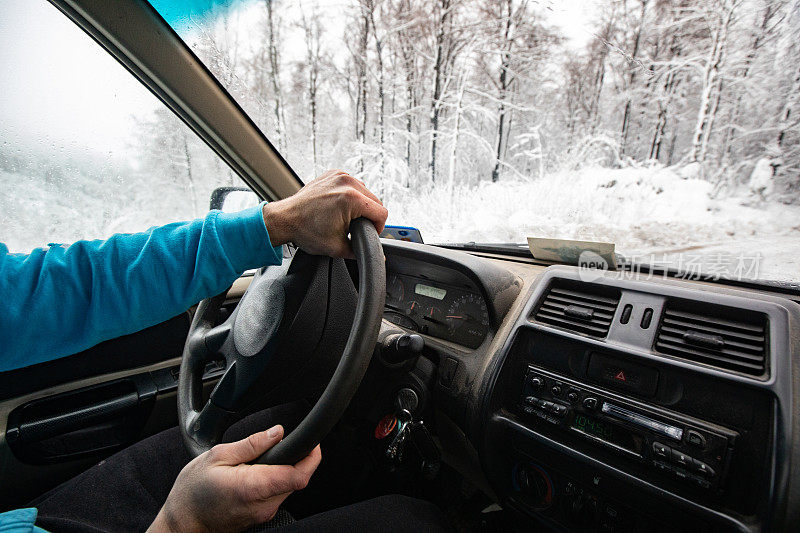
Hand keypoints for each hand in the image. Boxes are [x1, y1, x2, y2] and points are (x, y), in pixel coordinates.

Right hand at [148, 425, 320, 532]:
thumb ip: (252, 444)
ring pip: (288, 487)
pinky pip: (277, 495)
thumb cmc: (193, 491)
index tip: (312, 442)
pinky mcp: (261, 517)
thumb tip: (277, 432)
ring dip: (283, 471)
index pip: (299, 476)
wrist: (182, 522)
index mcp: (253, 487)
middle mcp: (263, 505)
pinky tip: (256, 474)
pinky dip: (274, 482)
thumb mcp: (218, 456)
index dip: (311, 457)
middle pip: (297, 480)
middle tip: (279, 445)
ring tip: (260, 461)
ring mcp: (263, 514)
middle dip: (295, 460)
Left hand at [262, 170, 387, 257]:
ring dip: (361, 205)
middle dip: (369, 216)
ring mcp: (339, 175)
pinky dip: (350, 195)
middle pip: (375, 201)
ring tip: (346, 217)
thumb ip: (360, 252)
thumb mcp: (337, 247)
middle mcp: (347, 183)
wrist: (285, 219)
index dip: (378, 228)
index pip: (382, 213)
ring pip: (365, 192)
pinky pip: (352, 185)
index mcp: (351, 199)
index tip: (368, 233)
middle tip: (356, 228)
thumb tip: (375, 256)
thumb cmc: (305, 231)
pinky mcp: (333, 174)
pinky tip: (340, 206)